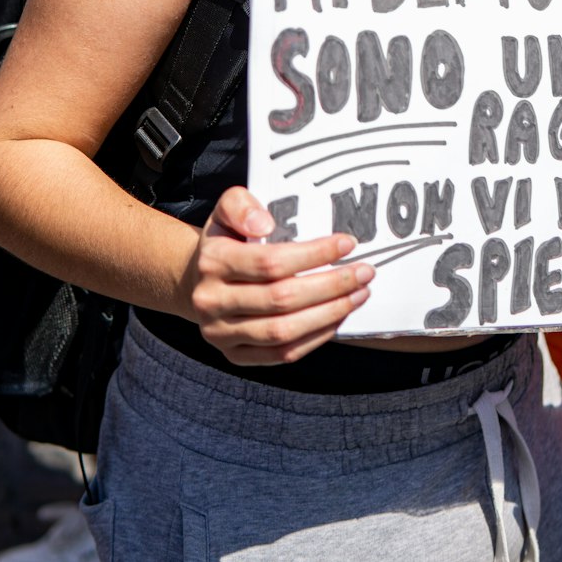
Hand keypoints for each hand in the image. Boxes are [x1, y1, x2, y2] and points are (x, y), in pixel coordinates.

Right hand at [189, 187, 374, 365]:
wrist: (196, 280)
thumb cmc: (226, 240)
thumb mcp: (227, 209)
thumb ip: (241, 204)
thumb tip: (264, 225)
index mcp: (212, 261)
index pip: (271, 262)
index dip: (313, 255)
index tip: (347, 243)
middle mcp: (212, 301)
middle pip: (281, 299)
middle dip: (331, 285)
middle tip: (365, 272)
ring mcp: (221, 333)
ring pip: (284, 331)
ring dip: (329, 313)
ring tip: (358, 295)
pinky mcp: (235, 356)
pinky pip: (282, 354)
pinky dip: (315, 338)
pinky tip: (337, 317)